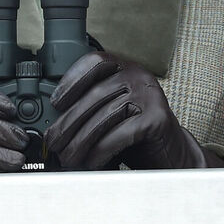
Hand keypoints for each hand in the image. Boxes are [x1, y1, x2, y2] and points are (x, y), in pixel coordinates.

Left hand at [44, 50, 223, 169]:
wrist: (170, 153)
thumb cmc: (134, 132)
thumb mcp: (110, 111)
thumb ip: (89, 106)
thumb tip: (53, 119)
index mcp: (125, 67)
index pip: (95, 62)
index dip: (71, 79)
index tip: (55, 102)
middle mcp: (138, 75)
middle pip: (95, 94)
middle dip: (69, 121)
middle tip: (53, 142)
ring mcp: (149, 95)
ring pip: (105, 116)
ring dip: (81, 140)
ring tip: (68, 157)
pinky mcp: (157, 118)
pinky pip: (120, 134)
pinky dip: (101, 150)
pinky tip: (91, 162)